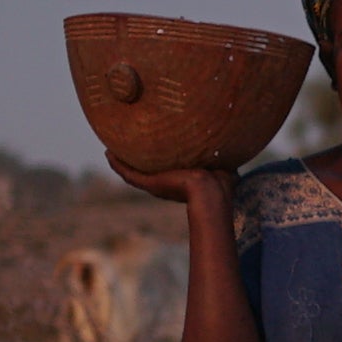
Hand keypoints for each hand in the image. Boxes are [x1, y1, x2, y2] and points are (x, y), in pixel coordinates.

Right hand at [107, 152, 232, 204]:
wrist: (212, 191)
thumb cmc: (222, 184)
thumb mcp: (222, 169)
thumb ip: (223, 163)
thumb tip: (232, 158)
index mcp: (180, 181)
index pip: (164, 172)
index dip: (155, 163)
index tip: (149, 152)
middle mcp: (165, 184)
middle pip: (144, 173)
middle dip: (134, 162)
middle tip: (122, 149)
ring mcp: (156, 185)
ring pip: (132, 173)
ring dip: (120, 162)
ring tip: (109, 150)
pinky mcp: (150, 184)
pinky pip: (128, 173)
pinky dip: (118, 165)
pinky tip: (108, 153)